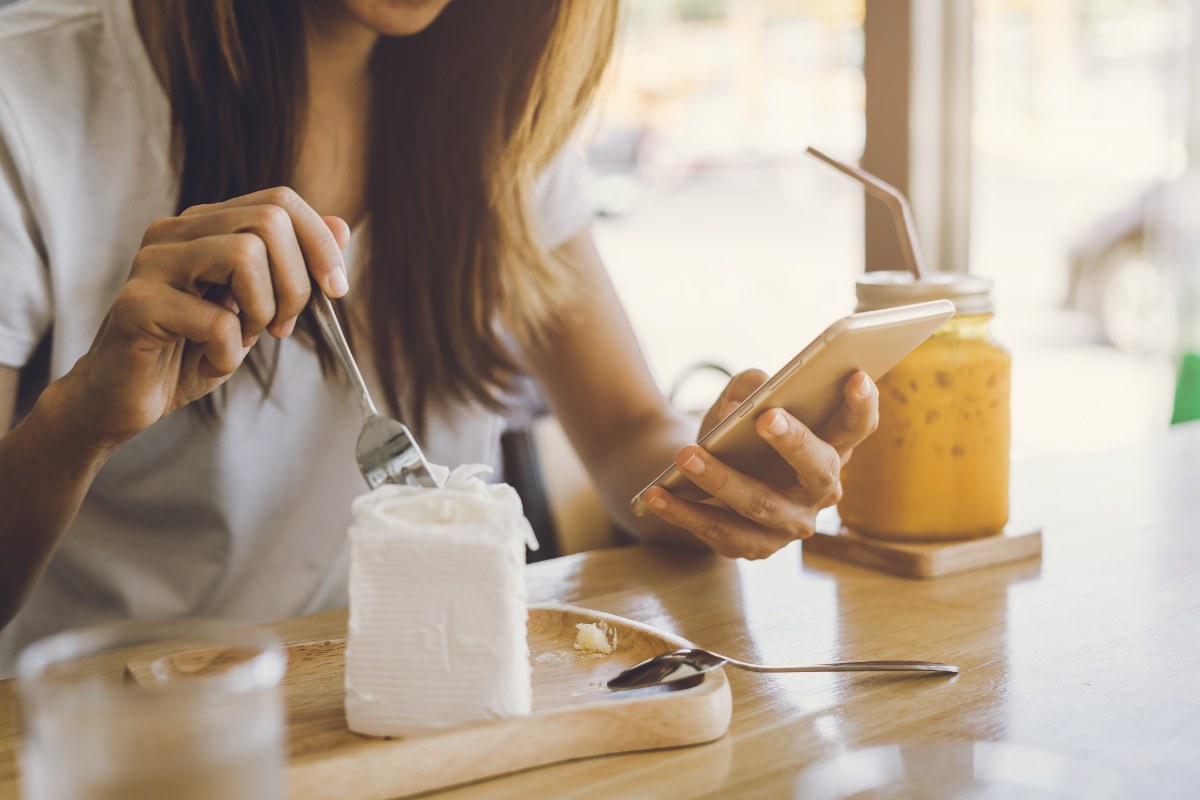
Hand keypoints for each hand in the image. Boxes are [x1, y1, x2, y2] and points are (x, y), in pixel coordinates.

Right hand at [63, 187, 351, 446]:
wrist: (123, 398)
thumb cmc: (189, 351)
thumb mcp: (255, 308)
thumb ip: (293, 266)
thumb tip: (341, 226)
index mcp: (204, 226)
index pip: (278, 201)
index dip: (319, 244)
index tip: (336, 290)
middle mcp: (174, 233)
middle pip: (269, 221)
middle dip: (295, 283)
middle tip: (279, 327)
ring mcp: (151, 265)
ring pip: (245, 255)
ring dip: (262, 311)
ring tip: (241, 340)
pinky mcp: (136, 305)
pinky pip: (217, 319)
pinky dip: (227, 354)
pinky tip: (208, 362)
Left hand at [643, 369, 878, 558]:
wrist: (703, 476)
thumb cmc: (736, 430)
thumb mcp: (740, 400)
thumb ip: (745, 387)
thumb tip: (736, 410)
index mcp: (832, 448)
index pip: (857, 427)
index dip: (861, 406)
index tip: (857, 376)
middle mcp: (821, 492)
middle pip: (818, 470)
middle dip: (795, 443)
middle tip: (767, 417)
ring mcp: (790, 525)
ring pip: (761, 504)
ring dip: (722, 481)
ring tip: (686, 456)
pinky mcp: (754, 547)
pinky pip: (719, 531)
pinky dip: (684, 512)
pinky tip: (657, 494)